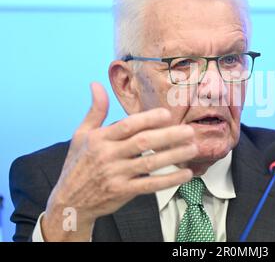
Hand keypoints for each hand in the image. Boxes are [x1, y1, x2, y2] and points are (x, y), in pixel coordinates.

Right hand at [41, 82, 195, 240]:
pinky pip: (150, 185)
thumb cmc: (78, 164)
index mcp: (100, 139)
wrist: (70, 201)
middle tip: (189, 131)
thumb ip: (95, 110)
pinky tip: (186, 173)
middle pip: (143, 143)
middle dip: (168, 136)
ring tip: (193, 148)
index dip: (148, 119)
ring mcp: (116, 175)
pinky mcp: (123, 191)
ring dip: (174, 156)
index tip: (167, 114)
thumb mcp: (81, 135)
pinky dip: (169, 180)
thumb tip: (96, 84)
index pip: (127, 126)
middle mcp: (108, 156)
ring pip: (150, 164)